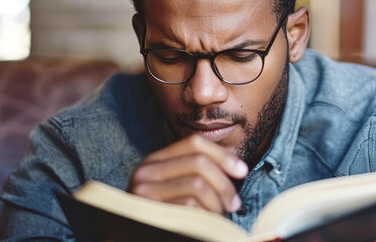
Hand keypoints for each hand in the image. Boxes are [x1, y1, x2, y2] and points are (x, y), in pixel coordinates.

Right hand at [127, 135, 247, 214]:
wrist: (133, 239)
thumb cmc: (165, 217)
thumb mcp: (179, 189)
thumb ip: (198, 171)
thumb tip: (233, 157)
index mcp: (154, 161)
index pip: (194, 142)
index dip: (223, 155)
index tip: (242, 171)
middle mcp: (144, 171)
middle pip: (199, 162)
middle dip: (224, 184)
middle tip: (234, 203)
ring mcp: (143, 191)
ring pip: (197, 185)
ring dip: (216, 204)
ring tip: (217, 217)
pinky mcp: (148, 211)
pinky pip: (189, 207)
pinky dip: (205, 217)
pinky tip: (203, 226)